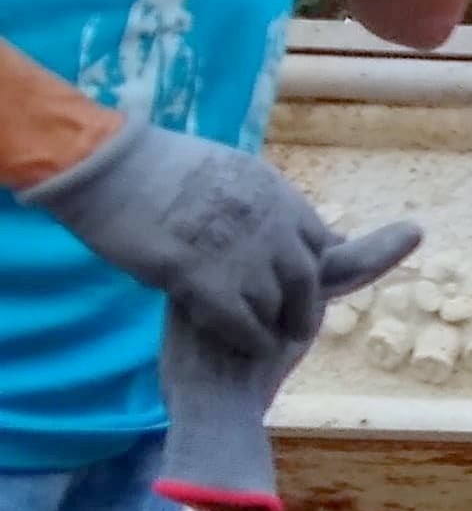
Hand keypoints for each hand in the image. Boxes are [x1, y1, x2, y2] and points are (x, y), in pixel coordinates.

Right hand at [24, 112, 420, 353]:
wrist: (114, 169)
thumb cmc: (153, 164)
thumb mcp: (227, 169)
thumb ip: (256, 197)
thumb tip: (274, 213)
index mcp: (275, 193)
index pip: (318, 238)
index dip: (312, 264)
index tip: (303, 281)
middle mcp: (272, 225)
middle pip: (307, 279)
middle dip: (304, 306)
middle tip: (297, 326)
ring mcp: (244, 255)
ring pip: (276, 305)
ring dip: (273, 325)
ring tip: (267, 338)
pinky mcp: (209, 282)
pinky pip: (244, 324)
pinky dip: (251, 339)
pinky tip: (249, 346)